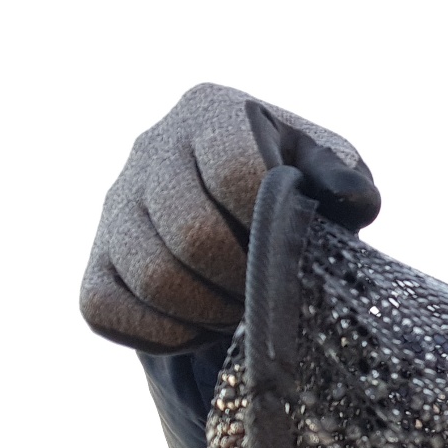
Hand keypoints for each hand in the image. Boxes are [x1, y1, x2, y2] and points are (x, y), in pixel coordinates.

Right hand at [80, 83, 380, 351]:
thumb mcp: (327, 175)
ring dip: (210, 313)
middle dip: (244, 282)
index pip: (236, 172)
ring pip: (153, 279)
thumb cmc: (293, 191)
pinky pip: (107, 309)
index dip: (270, 227)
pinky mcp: (94, 260)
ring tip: (241, 311)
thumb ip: (345, 181)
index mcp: (212, 114)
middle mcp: (151, 148)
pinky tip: (200, 324)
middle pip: (192, 236)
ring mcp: (115, 205)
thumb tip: (352, 199)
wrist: (234, 218)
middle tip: (269, 296)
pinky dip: (164, 334)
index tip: (292, 250)